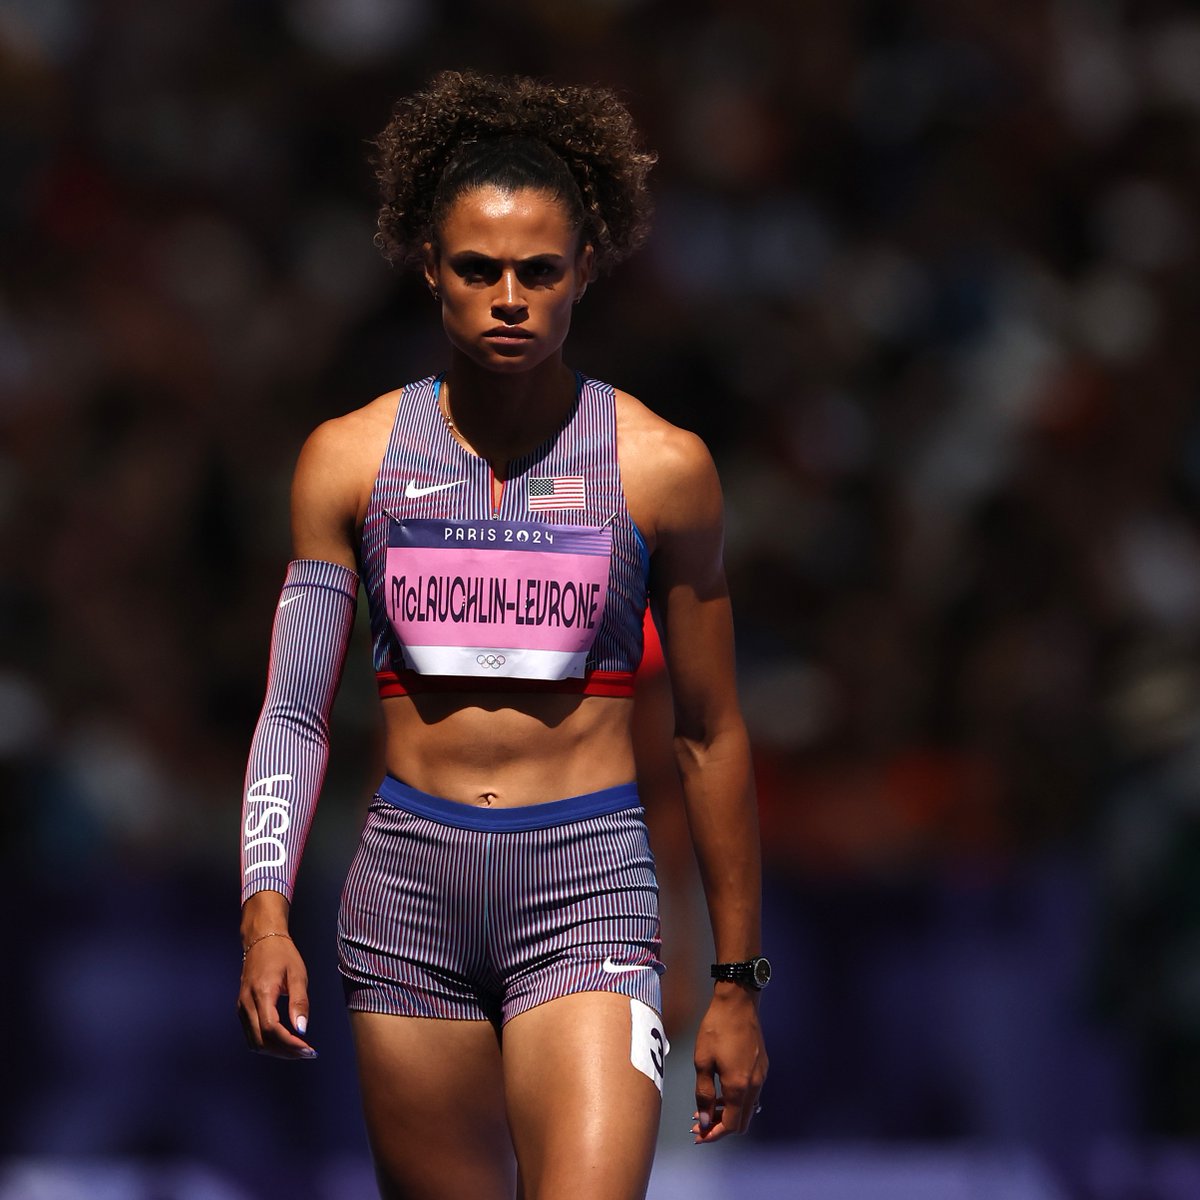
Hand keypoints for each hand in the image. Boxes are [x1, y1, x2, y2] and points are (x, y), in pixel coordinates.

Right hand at [237, 933, 316, 1059]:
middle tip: (307, 1053)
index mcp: (261, 993)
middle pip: (262, 1041)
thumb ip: (300, 1002)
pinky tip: (285, 1042)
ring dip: (276, 1051)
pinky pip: (252, 1035)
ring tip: (298, 1050)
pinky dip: (268, 1043)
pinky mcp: (242, 1009)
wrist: (261, 940)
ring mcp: (241, 1007)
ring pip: (255, 1042)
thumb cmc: (282, 954)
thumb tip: (302, 1030)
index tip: (309, 1050)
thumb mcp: (297, 974)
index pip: (272, 1029)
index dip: (290, 1044)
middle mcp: (246, 1003)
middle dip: (285, 1052)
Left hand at [691, 983, 766, 1142]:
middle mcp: (755, 1085)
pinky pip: (751, 1093)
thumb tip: (706, 1121)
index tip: (698, 1135)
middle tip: (700, 1123)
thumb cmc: (716, 1028)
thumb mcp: (702, 1061)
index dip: (714, 1134)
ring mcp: (761, 1075)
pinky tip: (721, 1090)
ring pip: (747, 1108)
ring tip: (707, 1107)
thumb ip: (704, 1094)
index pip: (731, 1125)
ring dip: (729, 1113)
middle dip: (721, 1127)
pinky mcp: (762, 1066)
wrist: (738, 1002)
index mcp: (740, 1086)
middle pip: (742, 1121)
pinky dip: (737, 1099)